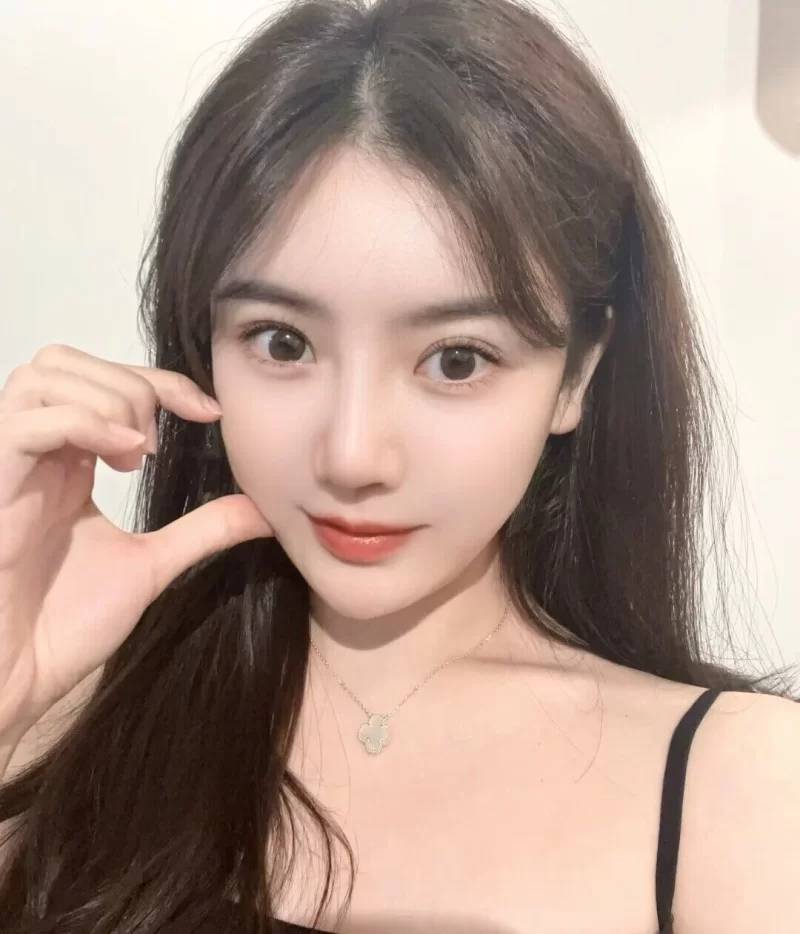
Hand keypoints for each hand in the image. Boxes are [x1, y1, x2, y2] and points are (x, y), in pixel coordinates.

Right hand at [0, 344, 272, 741]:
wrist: (15, 680)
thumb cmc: (60, 627)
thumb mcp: (151, 565)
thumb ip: (203, 530)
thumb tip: (262, 509)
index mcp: (65, 464)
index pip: (105, 381)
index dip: (162, 382)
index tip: (210, 412)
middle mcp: (32, 454)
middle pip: (67, 361)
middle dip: (130, 383)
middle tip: (157, 443)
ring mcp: (6, 464)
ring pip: (44, 375)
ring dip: (107, 399)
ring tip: (134, 453)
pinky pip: (27, 420)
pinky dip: (85, 423)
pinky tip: (122, 458)